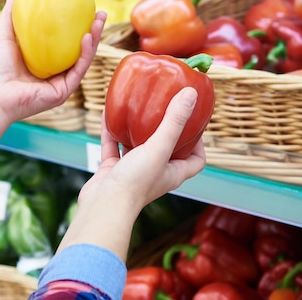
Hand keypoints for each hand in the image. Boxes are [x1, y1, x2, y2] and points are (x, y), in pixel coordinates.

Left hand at [0, 0, 104, 171]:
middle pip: (80, 50)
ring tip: (99, 22)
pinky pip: (78, 71)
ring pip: (84, 60)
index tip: (86, 9)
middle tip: (101, 13)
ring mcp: (61, 83)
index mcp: (46, 63)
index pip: (67, 43)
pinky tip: (87, 38)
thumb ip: (10, 19)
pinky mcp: (63, 92)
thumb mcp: (5, 38)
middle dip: (94, 32)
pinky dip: (85, 54)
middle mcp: (56, 73)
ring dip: (94, 40)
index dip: (78, 27)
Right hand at [87, 86, 205, 211]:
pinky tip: (108, 114)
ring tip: (137, 108)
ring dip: (137, 129)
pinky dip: (112, 131)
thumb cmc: (135, 184)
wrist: (103, 206)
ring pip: (137, 146)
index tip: (195, 123)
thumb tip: (191, 95)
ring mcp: (134, 171)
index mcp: (173, 172)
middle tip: (164, 108)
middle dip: (166, 129)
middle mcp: (156, 172)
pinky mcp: (114, 170)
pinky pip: (114, 146)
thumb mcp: (159, 148)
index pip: (195, 160)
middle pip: (166, 149)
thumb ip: (174, 121)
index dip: (199, 143)